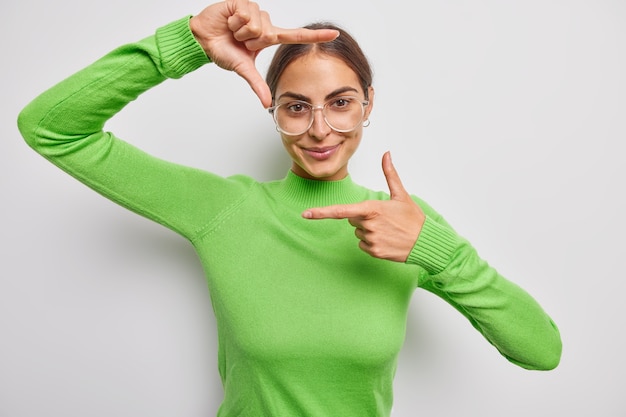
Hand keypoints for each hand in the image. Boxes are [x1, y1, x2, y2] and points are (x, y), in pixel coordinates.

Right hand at [190, 0, 338, 107]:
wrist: (202, 39)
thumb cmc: (223, 51)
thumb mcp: (243, 69)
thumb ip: (257, 85)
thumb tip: (267, 104)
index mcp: (268, 37)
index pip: (296, 36)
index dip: (316, 36)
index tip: (334, 34)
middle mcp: (265, 23)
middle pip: (269, 32)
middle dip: (251, 40)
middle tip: (239, 40)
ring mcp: (255, 11)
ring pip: (258, 23)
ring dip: (242, 31)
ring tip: (233, 31)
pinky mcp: (243, 3)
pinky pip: (246, 13)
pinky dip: (235, 21)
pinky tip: (229, 21)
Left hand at [303, 152, 425, 261]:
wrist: (426, 242)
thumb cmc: (413, 218)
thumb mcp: (401, 194)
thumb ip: (390, 174)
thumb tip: (386, 154)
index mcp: (371, 209)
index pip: (340, 211)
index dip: (321, 213)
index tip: (306, 214)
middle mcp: (368, 225)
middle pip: (352, 219)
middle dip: (363, 217)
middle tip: (384, 218)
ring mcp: (371, 240)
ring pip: (358, 232)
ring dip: (368, 230)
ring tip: (387, 230)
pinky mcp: (374, 252)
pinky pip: (363, 244)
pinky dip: (372, 242)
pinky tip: (387, 240)